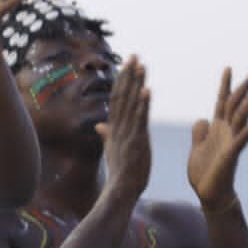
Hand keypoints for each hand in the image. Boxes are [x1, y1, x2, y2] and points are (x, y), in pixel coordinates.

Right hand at [98, 56, 151, 198]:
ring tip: (141, 65)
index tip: (128, 64)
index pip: (117, 99)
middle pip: (122, 96)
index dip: (122, 81)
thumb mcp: (112, 150)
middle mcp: (118, 128)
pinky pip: (140, 119)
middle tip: (134, 56)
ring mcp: (126, 134)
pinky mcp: (136, 141)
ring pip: (131, 104)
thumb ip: (107, 135)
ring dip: (135, 84)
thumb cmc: (120, 173)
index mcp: (114, 128)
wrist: (120, 192)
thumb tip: (100, 125)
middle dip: (129, 75)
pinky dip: (143, 104)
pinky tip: (147, 89)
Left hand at [188, 66, 247, 211]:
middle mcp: (226, 131)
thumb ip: (199, 133)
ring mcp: (231, 141)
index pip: (221, 101)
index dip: (225, 85)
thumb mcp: (197, 148)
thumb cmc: (204, 174)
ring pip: (243, 116)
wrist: (209, 195)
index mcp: (216, 128)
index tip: (228, 68)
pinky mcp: (232, 154)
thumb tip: (202, 118)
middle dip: (245, 86)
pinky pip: (243, 138)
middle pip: (237, 104)